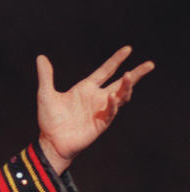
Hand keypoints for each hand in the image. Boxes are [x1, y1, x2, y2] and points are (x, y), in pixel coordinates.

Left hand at [37, 46, 153, 173]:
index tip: (128, 49)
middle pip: (121, 83)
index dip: (116, 60)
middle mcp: (96, 97)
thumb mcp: (46, 94)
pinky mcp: (101, 123)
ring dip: (127, 86)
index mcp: (86, 88)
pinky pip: (111, 112)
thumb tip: (40, 57)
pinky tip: (111, 96)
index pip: (105, 71)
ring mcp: (101, 110)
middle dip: (136, 74)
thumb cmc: (49, 119)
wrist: (50, 142)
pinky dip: (112, 104)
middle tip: (150, 64)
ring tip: (129, 75)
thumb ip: (46, 76)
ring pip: (121, 96)